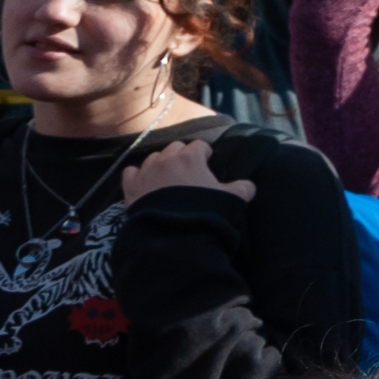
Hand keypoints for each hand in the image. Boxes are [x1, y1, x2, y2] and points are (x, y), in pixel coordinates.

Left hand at [122, 140, 249, 206]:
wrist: (173, 233)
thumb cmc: (204, 211)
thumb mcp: (233, 199)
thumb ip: (243, 187)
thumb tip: (247, 185)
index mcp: (190, 158)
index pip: (200, 145)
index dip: (206, 154)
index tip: (208, 164)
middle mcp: (166, 159)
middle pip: (175, 147)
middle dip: (182, 155)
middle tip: (189, 171)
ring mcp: (146, 172)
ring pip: (153, 157)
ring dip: (161, 164)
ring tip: (168, 178)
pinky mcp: (131, 187)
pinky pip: (131, 171)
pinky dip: (138, 175)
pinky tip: (145, 183)